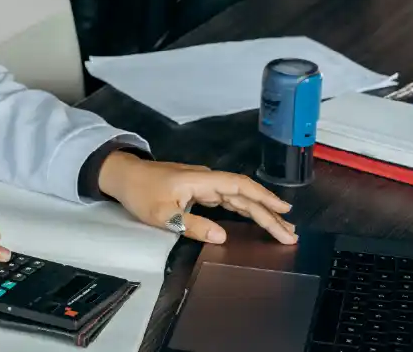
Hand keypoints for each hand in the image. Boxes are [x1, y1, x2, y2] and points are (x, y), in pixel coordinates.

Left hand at [97, 152, 297, 244]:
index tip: (284, 212)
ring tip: (281, 229)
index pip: (239, 187)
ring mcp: (203, 184)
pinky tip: (256, 218)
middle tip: (290, 234)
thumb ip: (192, 225)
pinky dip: (244, 209)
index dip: (264, 198)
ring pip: (238, 197)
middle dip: (269, 213)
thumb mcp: (162, 214)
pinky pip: (228, 199)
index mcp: (201, 181)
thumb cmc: (140, 192)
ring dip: (260, 212)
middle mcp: (206, 180)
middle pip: (244, 194)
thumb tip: (222, 236)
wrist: (122, 176)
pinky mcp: (198, 190)